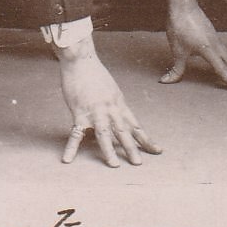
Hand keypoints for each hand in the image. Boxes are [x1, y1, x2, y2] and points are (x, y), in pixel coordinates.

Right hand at [56, 36, 161, 166]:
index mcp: (120, 104)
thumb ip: (114, 106)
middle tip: (139, 164)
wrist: (81, 61)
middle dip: (132, 148)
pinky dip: (71, 147)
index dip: (146, 139)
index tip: (157, 151)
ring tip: (115, 165)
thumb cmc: (95, 74)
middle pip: (124, 131)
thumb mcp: (111, 90)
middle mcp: (111, 109)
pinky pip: (75, 133)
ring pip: (105, 133)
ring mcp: (95, 111)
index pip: (136, 125)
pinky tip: (68, 159)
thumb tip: (115, 120)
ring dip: (110, 150)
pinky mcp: (79, 112)